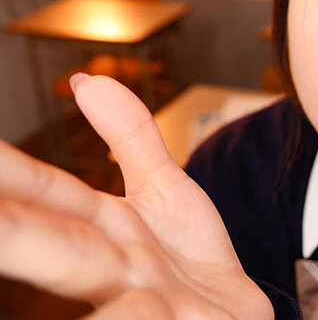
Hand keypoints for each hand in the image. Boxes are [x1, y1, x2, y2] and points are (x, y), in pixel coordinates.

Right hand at [0, 75, 273, 318]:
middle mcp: (114, 272)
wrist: (236, 319)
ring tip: (21, 240)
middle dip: (14, 233)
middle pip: (55, 247)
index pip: (44, 194)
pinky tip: (141, 303)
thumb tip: (83, 80)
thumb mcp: (163, 190)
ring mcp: (149, 306)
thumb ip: (131, 136)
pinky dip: (136, 315)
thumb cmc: (188, 262)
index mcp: (103, 231)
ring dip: (78, 282)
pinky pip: (151, 319)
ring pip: (109, 295)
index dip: (9, 174)